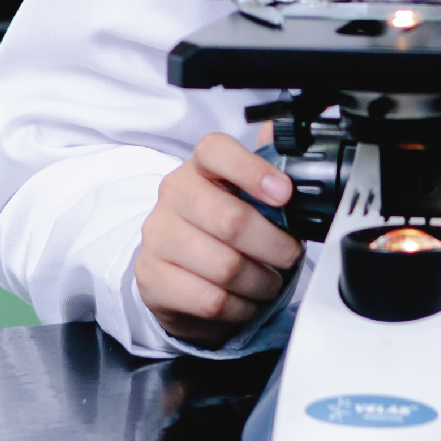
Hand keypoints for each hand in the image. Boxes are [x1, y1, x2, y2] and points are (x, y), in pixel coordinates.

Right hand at [137, 131, 305, 347]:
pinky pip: (210, 300)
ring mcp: (158, 237)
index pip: (215, 151)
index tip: (284, 193)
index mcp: (198, 168)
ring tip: (267, 282)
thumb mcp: (243, 197)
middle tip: (288, 255)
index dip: (251, 170)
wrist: (177, 274)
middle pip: (231, 220)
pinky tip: (243, 301)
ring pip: (225, 267)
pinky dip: (240, 307)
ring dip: (260, 282)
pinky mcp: (152, 277)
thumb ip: (264, 166)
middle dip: (274, 246)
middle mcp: (172, 195)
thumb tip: (279, 132)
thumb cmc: (218, 231)